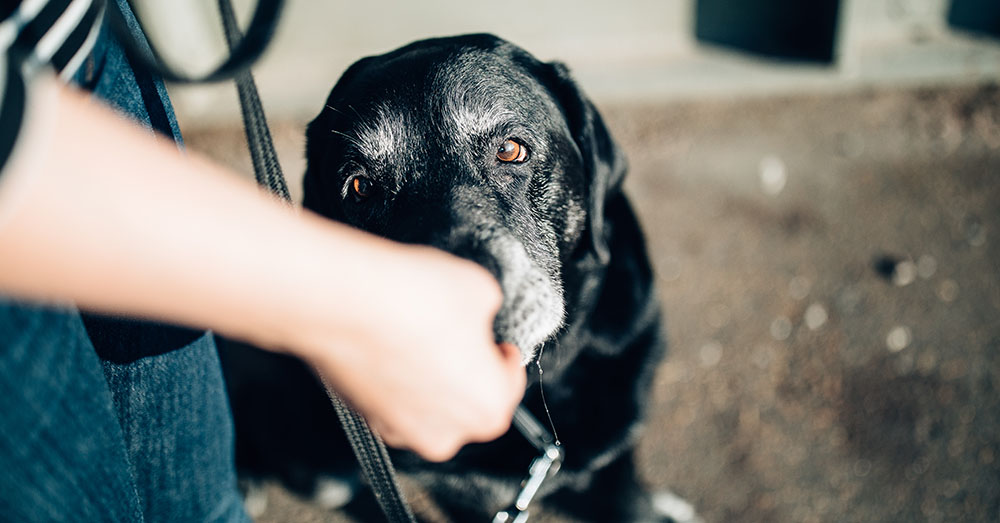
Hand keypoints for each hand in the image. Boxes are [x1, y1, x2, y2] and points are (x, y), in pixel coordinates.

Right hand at [290, 242, 526, 461]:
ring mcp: (400, 429)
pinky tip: (393, 343)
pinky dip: (398, 379)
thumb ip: (489, 311)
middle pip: (469, 405)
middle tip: (459, 335)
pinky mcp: (364, 416)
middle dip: (468, 371)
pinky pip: (394, 402)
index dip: (504, 357)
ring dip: (432, 377)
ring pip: (430, 407)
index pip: (510, 386)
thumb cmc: (414, 300)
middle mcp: (445, 432)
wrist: (344, 300)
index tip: (498, 342)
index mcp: (487, 407)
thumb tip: (478, 312)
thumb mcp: (481, 289)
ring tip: (422, 334)